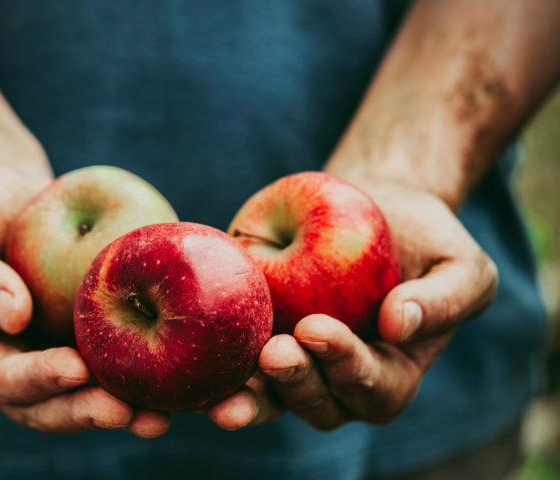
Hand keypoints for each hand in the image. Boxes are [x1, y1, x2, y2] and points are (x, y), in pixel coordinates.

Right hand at [0, 159, 170, 436]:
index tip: (73, 368)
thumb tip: (14, 315)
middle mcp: (5, 365)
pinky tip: (176, 376)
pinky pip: (111, 357)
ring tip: (160, 416)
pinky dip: (141, 371)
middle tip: (128, 412)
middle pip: (45, 404)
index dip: (34, 380)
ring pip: (83, 394)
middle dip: (86, 411)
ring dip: (121, 407)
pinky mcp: (81, 336)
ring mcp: (45, 354)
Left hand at [207, 183, 497, 429]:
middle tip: (274, 351)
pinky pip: (235, 365)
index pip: (372, 387)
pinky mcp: (256, 338)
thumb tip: (399, 325)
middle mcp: (338, 379)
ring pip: (272, 399)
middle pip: (319, 404)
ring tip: (229, 387)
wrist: (369, 206)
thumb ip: (445, 299)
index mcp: (391, 373)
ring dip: (251, 396)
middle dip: (296, 383)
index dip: (346, 366)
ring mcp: (295, 363)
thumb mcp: (459, 263)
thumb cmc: (423, 239)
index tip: (318, 329)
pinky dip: (216, 371)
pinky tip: (197, 364)